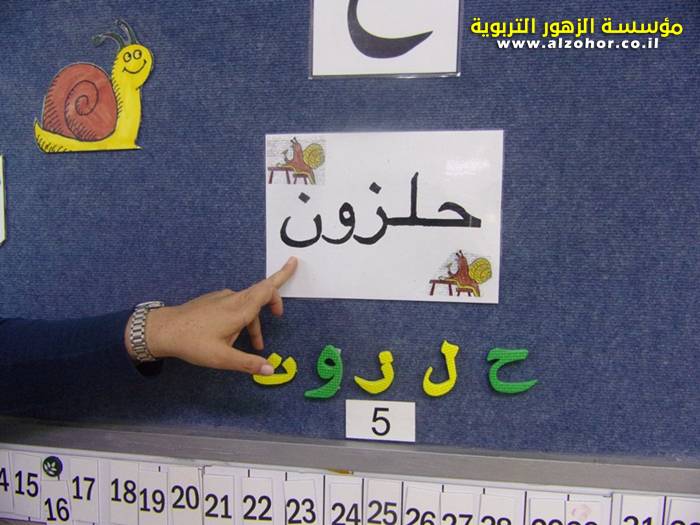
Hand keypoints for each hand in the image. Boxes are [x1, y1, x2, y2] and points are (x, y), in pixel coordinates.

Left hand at [126, 257, 297, 373]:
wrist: (163, 330)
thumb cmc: (194, 343)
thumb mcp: (222, 358)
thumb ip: (248, 363)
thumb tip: (271, 369)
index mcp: (240, 309)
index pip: (267, 289)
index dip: (282, 276)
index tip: (293, 262)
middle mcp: (233, 299)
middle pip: (260, 294)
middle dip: (272, 303)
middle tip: (278, 316)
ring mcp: (221, 298)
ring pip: (246, 304)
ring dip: (254, 320)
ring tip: (252, 344)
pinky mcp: (212, 301)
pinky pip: (233, 305)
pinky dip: (240, 318)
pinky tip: (230, 336)